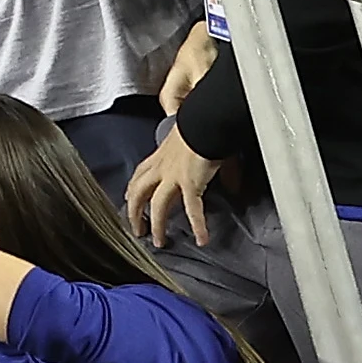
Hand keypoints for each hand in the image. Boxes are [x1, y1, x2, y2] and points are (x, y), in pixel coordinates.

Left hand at [126, 129, 227, 249]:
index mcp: (160, 156)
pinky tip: (202, 239)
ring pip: (157, 205)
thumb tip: (233, 185)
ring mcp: (173, 176)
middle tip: (136, 229)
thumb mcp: (200, 147)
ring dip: (157, 225)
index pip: (140, 174)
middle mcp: (161, 167)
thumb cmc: (202, 128)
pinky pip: (192, 209)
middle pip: (138, 192)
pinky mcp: (189, 183)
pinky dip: (198, 225)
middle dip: (134, 212)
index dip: (132, 188)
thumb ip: (212, 168)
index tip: (128, 198)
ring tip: (159, 242)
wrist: (205, 121)